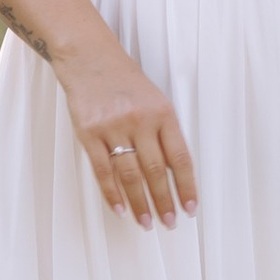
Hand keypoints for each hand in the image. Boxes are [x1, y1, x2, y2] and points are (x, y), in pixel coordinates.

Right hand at [54, 43, 196, 225]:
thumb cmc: (124, 80)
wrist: (89, 58)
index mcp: (163, 113)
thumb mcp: (155, 99)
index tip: (190, 208)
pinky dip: (112, 193)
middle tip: (169, 222)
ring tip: (146, 221)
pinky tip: (120, 208)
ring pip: (131, 175)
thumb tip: (173, 173)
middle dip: (164, 200)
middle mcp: (140, 121)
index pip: (180, 158)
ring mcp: (113, 127)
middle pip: (156, 171)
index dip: (186, 186)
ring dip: (140, 202)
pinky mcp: (89, 133)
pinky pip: (103, 170)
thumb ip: (164, 132)